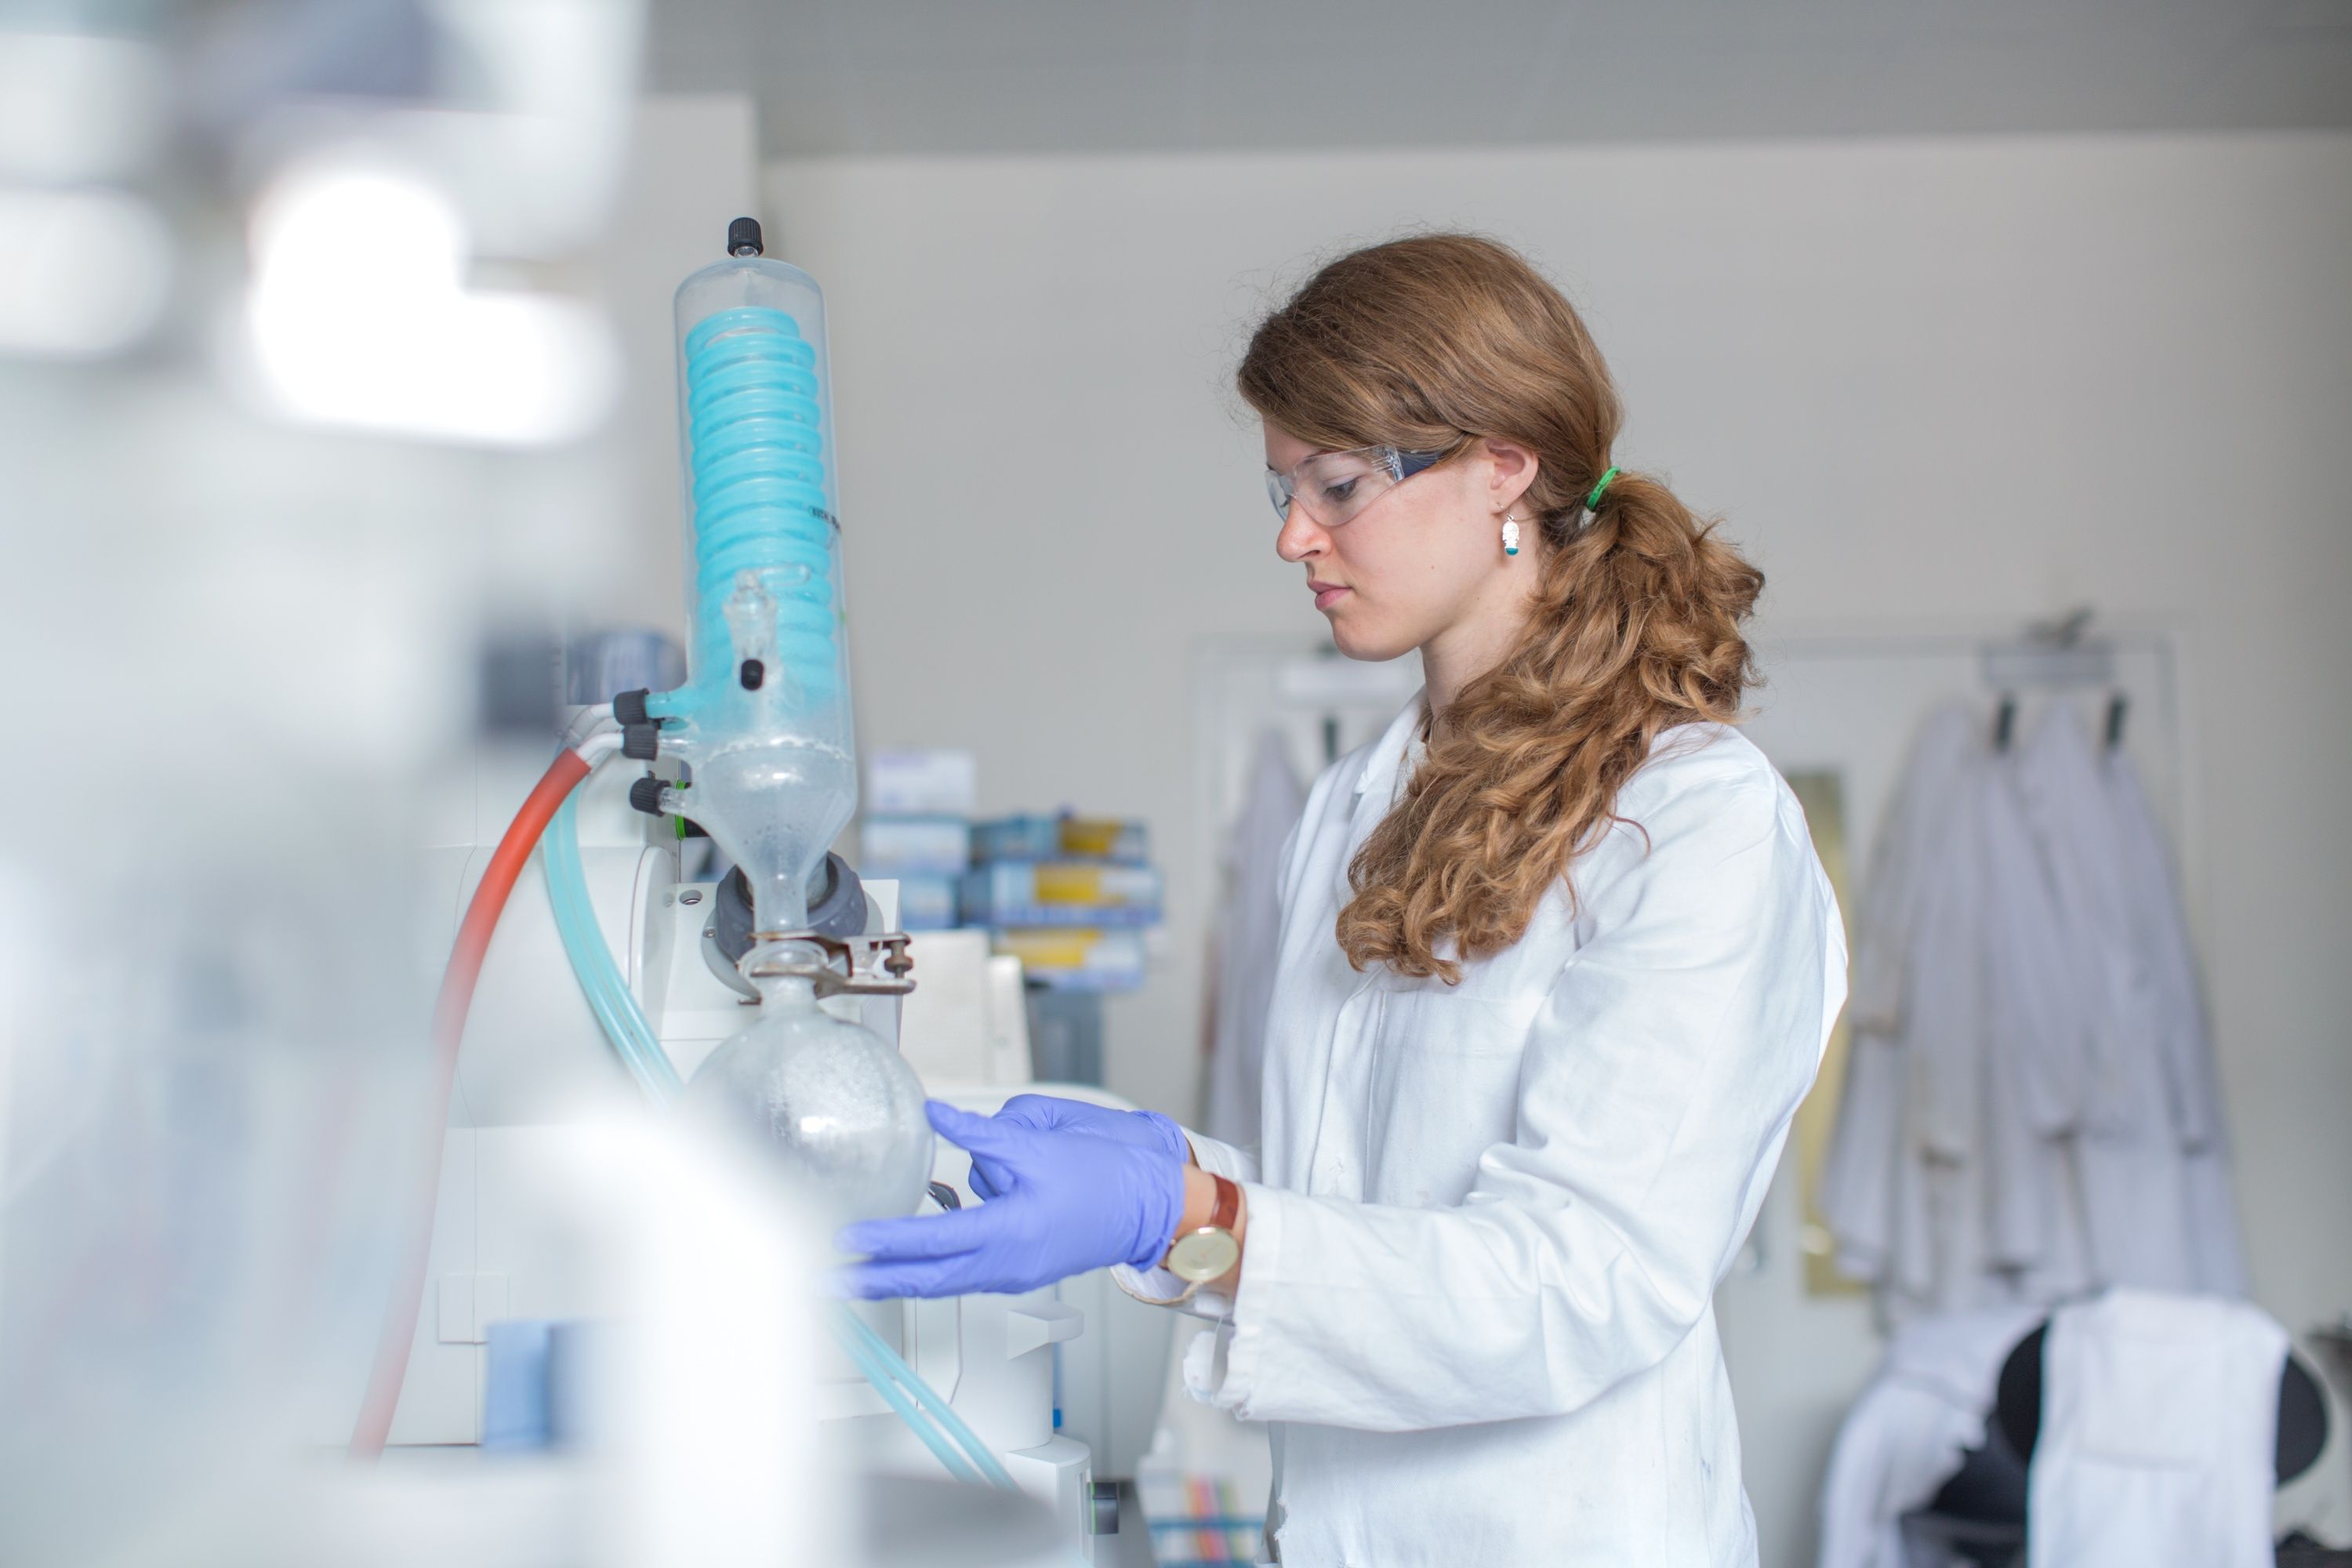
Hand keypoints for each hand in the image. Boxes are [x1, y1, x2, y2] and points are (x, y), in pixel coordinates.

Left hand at [835, 1100, 1183, 1298]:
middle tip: (829, 1282)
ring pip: (943, 1280)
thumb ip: (980, 1132)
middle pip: (927, 1278)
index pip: (931, 1241)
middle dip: (875, 1281)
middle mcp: (1007, 1263)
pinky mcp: (1019, 1269)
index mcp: (1011, 1232)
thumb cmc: (1107, 1174)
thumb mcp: (1038, 1141)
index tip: (847, 1240)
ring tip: (858, 1274)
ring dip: (900, 1277)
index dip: (885, 1242)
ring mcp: (1013, 1272)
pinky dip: (931, 1271)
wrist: (1150, 1202)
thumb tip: (936, 1115)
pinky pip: (962, 1275)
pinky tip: (910, 1263)